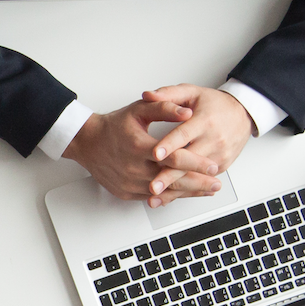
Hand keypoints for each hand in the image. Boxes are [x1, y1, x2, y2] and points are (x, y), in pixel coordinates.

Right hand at [62, 97, 219, 201]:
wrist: (87, 143)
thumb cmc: (114, 126)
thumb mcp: (139, 110)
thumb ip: (165, 108)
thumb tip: (188, 111)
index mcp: (138, 146)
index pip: (173, 158)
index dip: (195, 163)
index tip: (212, 166)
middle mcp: (133, 168)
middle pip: (172, 180)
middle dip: (198, 183)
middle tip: (217, 184)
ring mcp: (129, 183)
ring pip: (164, 192)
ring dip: (187, 192)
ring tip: (207, 190)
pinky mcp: (125, 192)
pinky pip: (152, 197)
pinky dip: (170, 196)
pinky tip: (185, 193)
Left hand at [143, 85, 253, 206]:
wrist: (242, 114)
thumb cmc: (214, 104)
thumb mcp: (192, 93)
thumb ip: (168, 94)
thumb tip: (147, 95)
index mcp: (204, 120)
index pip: (184, 134)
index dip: (169, 145)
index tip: (155, 154)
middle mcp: (213, 140)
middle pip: (188, 161)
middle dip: (169, 176)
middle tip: (152, 187)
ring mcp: (218, 156)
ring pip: (193, 176)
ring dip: (174, 189)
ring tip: (155, 199)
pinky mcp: (221, 166)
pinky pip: (200, 181)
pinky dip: (183, 191)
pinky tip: (167, 198)